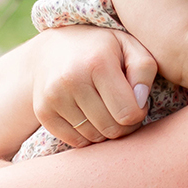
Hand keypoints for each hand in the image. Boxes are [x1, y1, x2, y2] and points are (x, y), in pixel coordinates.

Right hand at [30, 25, 157, 144]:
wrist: (51, 49)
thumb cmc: (100, 48)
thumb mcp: (128, 45)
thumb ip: (144, 69)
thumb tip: (139, 101)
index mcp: (97, 63)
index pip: (128, 113)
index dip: (139, 112)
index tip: (136, 100)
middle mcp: (72, 80)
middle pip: (111, 129)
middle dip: (124, 124)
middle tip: (123, 107)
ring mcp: (54, 97)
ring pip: (94, 138)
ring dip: (106, 129)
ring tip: (106, 108)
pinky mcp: (43, 112)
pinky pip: (76, 142)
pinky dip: (87, 135)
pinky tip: (89, 115)